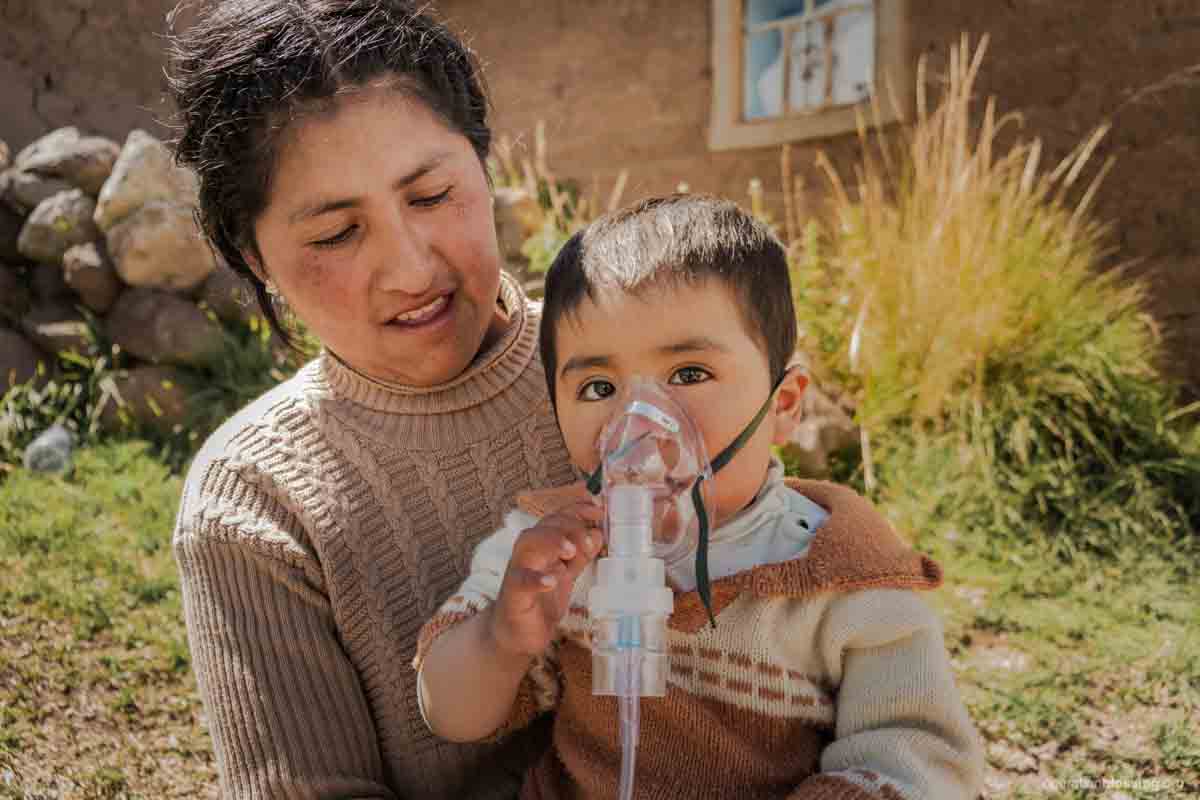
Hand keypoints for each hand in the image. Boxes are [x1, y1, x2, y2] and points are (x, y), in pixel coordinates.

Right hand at [488, 501, 602, 658]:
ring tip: (571, 551)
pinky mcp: (514, 593)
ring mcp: (519, 570)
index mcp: (543, 546)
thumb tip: (598, 534)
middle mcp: (530, 552)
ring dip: (552, 541)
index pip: (559, 517)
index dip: (578, 510)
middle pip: (546, 524)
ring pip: (529, 542)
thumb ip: (580, 556)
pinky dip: (536, 578)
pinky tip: (551, 581)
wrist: (516, 634)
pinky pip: (521, 580)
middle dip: (571, 526)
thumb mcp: (566, 575)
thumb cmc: (541, 601)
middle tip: (590, 542)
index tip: (598, 510)